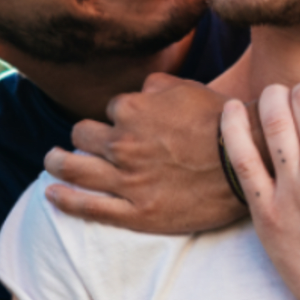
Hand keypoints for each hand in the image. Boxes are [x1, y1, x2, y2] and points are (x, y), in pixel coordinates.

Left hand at [44, 73, 246, 233]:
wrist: (248, 161)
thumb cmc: (221, 123)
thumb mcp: (187, 88)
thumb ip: (154, 87)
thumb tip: (138, 92)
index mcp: (133, 110)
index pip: (110, 109)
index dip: (120, 116)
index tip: (129, 123)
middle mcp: (123, 144)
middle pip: (82, 135)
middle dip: (85, 136)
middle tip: (87, 142)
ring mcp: (127, 180)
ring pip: (74, 168)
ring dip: (57, 162)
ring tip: (52, 161)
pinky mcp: (136, 212)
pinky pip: (89, 206)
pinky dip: (64, 199)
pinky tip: (51, 193)